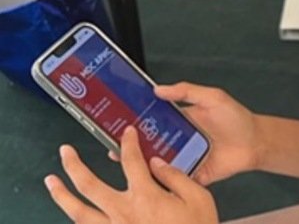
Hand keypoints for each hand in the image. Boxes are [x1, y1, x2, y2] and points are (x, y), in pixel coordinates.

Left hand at [45, 126, 217, 223]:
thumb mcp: (198, 198)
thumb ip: (176, 177)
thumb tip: (157, 162)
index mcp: (145, 197)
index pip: (131, 161)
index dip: (128, 143)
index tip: (127, 132)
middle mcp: (122, 212)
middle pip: (89, 185)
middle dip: (74, 165)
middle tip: (65, 152)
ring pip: (78, 212)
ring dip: (61, 195)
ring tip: (51, 182)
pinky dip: (77, 220)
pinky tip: (72, 214)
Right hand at [109, 82, 260, 185]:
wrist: (255, 142)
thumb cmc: (236, 118)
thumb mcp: (213, 97)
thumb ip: (187, 91)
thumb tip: (159, 89)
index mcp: (180, 119)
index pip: (151, 119)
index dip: (135, 120)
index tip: (116, 119)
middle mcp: (178, 139)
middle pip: (149, 141)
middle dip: (131, 142)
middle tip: (114, 141)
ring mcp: (183, 157)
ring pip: (156, 161)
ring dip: (142, 160)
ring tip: (124, 158)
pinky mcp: (190, 174)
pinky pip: (172, 178)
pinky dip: (161, 177)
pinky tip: (148, 175)